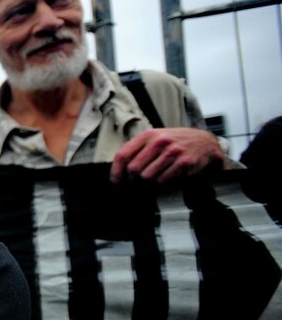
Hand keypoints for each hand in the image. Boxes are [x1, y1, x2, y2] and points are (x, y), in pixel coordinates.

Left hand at [109, 127, 225, 183]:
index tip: (115, 182)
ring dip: (148, 183)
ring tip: (153, 179)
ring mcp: (172, 151)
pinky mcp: (184, 162)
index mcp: (148, 135)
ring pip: (147, 177)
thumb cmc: (175, 142)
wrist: (205, 142)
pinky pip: (163, 180)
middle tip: (135, 184)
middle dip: (132, 180)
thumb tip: (119, 169)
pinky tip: (166, 178)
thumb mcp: (155, 138)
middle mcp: (159, 141)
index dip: (116, 171)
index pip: (123, 154)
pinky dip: (161, 184)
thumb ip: (137, 149)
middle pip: (134, 169)